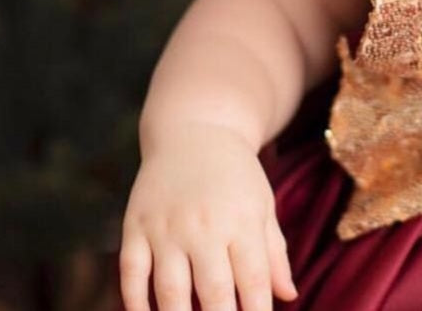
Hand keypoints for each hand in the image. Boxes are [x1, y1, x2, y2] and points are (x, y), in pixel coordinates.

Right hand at [119, 121, 297, 310]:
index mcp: (242, 220)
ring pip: (170, 290)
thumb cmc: (235, 175)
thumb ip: (274, 253)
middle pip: (214, 292)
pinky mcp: (136, 226)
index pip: (253, 281)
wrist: (195, 129)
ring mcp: (167, 227)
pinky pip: (132, 274)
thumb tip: (290, 296)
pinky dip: (136, 304)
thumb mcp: (262, 205)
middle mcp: (205, 224)